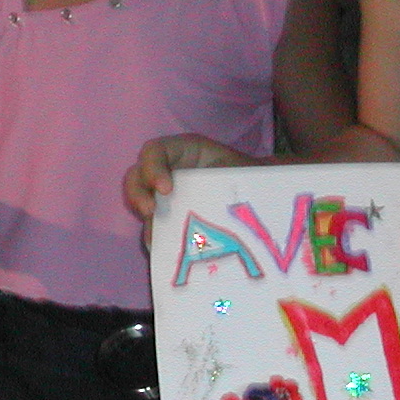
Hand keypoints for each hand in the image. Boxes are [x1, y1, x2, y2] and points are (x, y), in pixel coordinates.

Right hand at [124, 134, 260, 228]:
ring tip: (153, 238)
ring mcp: (167, 195)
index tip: (165, 190)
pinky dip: (154, 237)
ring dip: (145, 218)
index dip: (153, 167)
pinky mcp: (170, 218)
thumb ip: (236, 170)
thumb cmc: (251, 177)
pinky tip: (162, 249)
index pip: (156, 151)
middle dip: (138, 192)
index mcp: (186, 151)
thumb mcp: (242, 166)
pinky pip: (154, 225)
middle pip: (138, 174)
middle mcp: (170, 171)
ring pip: (141, 201)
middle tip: (150, 212)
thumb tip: (249, 176)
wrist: (261, 200)